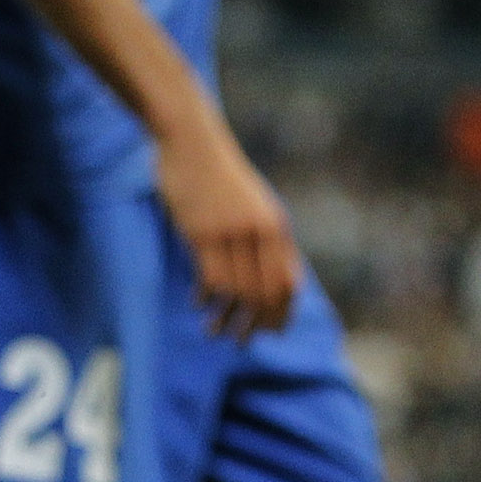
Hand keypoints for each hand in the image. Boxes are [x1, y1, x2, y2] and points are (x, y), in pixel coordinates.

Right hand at [156, 118, 298, 339]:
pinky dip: (205, 299)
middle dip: (255, 325)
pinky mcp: (202, 233)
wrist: (191, 139)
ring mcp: (230, 232)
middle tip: (242, 342)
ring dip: (226, 320)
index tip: (271, 333)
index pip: (288, 284)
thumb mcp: (255, 204)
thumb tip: (285, 283)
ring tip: (214, 333)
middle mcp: (259, 231)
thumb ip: (270, 240)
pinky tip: (197, 305)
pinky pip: (209, 279)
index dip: (281, 314)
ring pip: (235, 293)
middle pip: (264, 295)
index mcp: (276, 226)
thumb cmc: (222, 176)